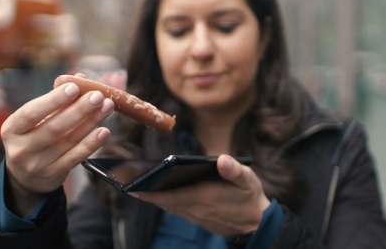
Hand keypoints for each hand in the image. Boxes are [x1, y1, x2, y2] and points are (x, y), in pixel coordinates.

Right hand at [0, 73, 114, 215]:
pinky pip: (76, 157)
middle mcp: (21, 148)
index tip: (74, 87)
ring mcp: (37, 164)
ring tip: (107, 107)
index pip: (31, 113)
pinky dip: (92, 143)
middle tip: (98, 96)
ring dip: (91, 122)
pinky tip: (104, 131)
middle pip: (53, 127)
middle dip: (79, 110)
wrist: (26, 176)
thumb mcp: (34, 119)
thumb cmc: (32, 137)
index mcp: (12, 129)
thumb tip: (80, 78)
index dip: (53, 100)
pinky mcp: (53, 174)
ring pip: (69, 140)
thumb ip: (55, 100)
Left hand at [136, 155, 270, 236]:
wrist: (257, 224)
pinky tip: (160, 191)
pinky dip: (166, 201)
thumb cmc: (251, 198)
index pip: (170, 196)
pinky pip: (177, 210)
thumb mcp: (247, 180)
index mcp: (204, 197)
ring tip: (140, 184)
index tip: (132, 187)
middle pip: (164, 201)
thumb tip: (222, 160)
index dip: (150, 192)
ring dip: (155, 197)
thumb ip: (234, 170)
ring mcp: (196, 216)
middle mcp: (196, 209)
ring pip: (169, 206)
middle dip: (147, 192)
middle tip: (129, 181)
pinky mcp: (198, 219)